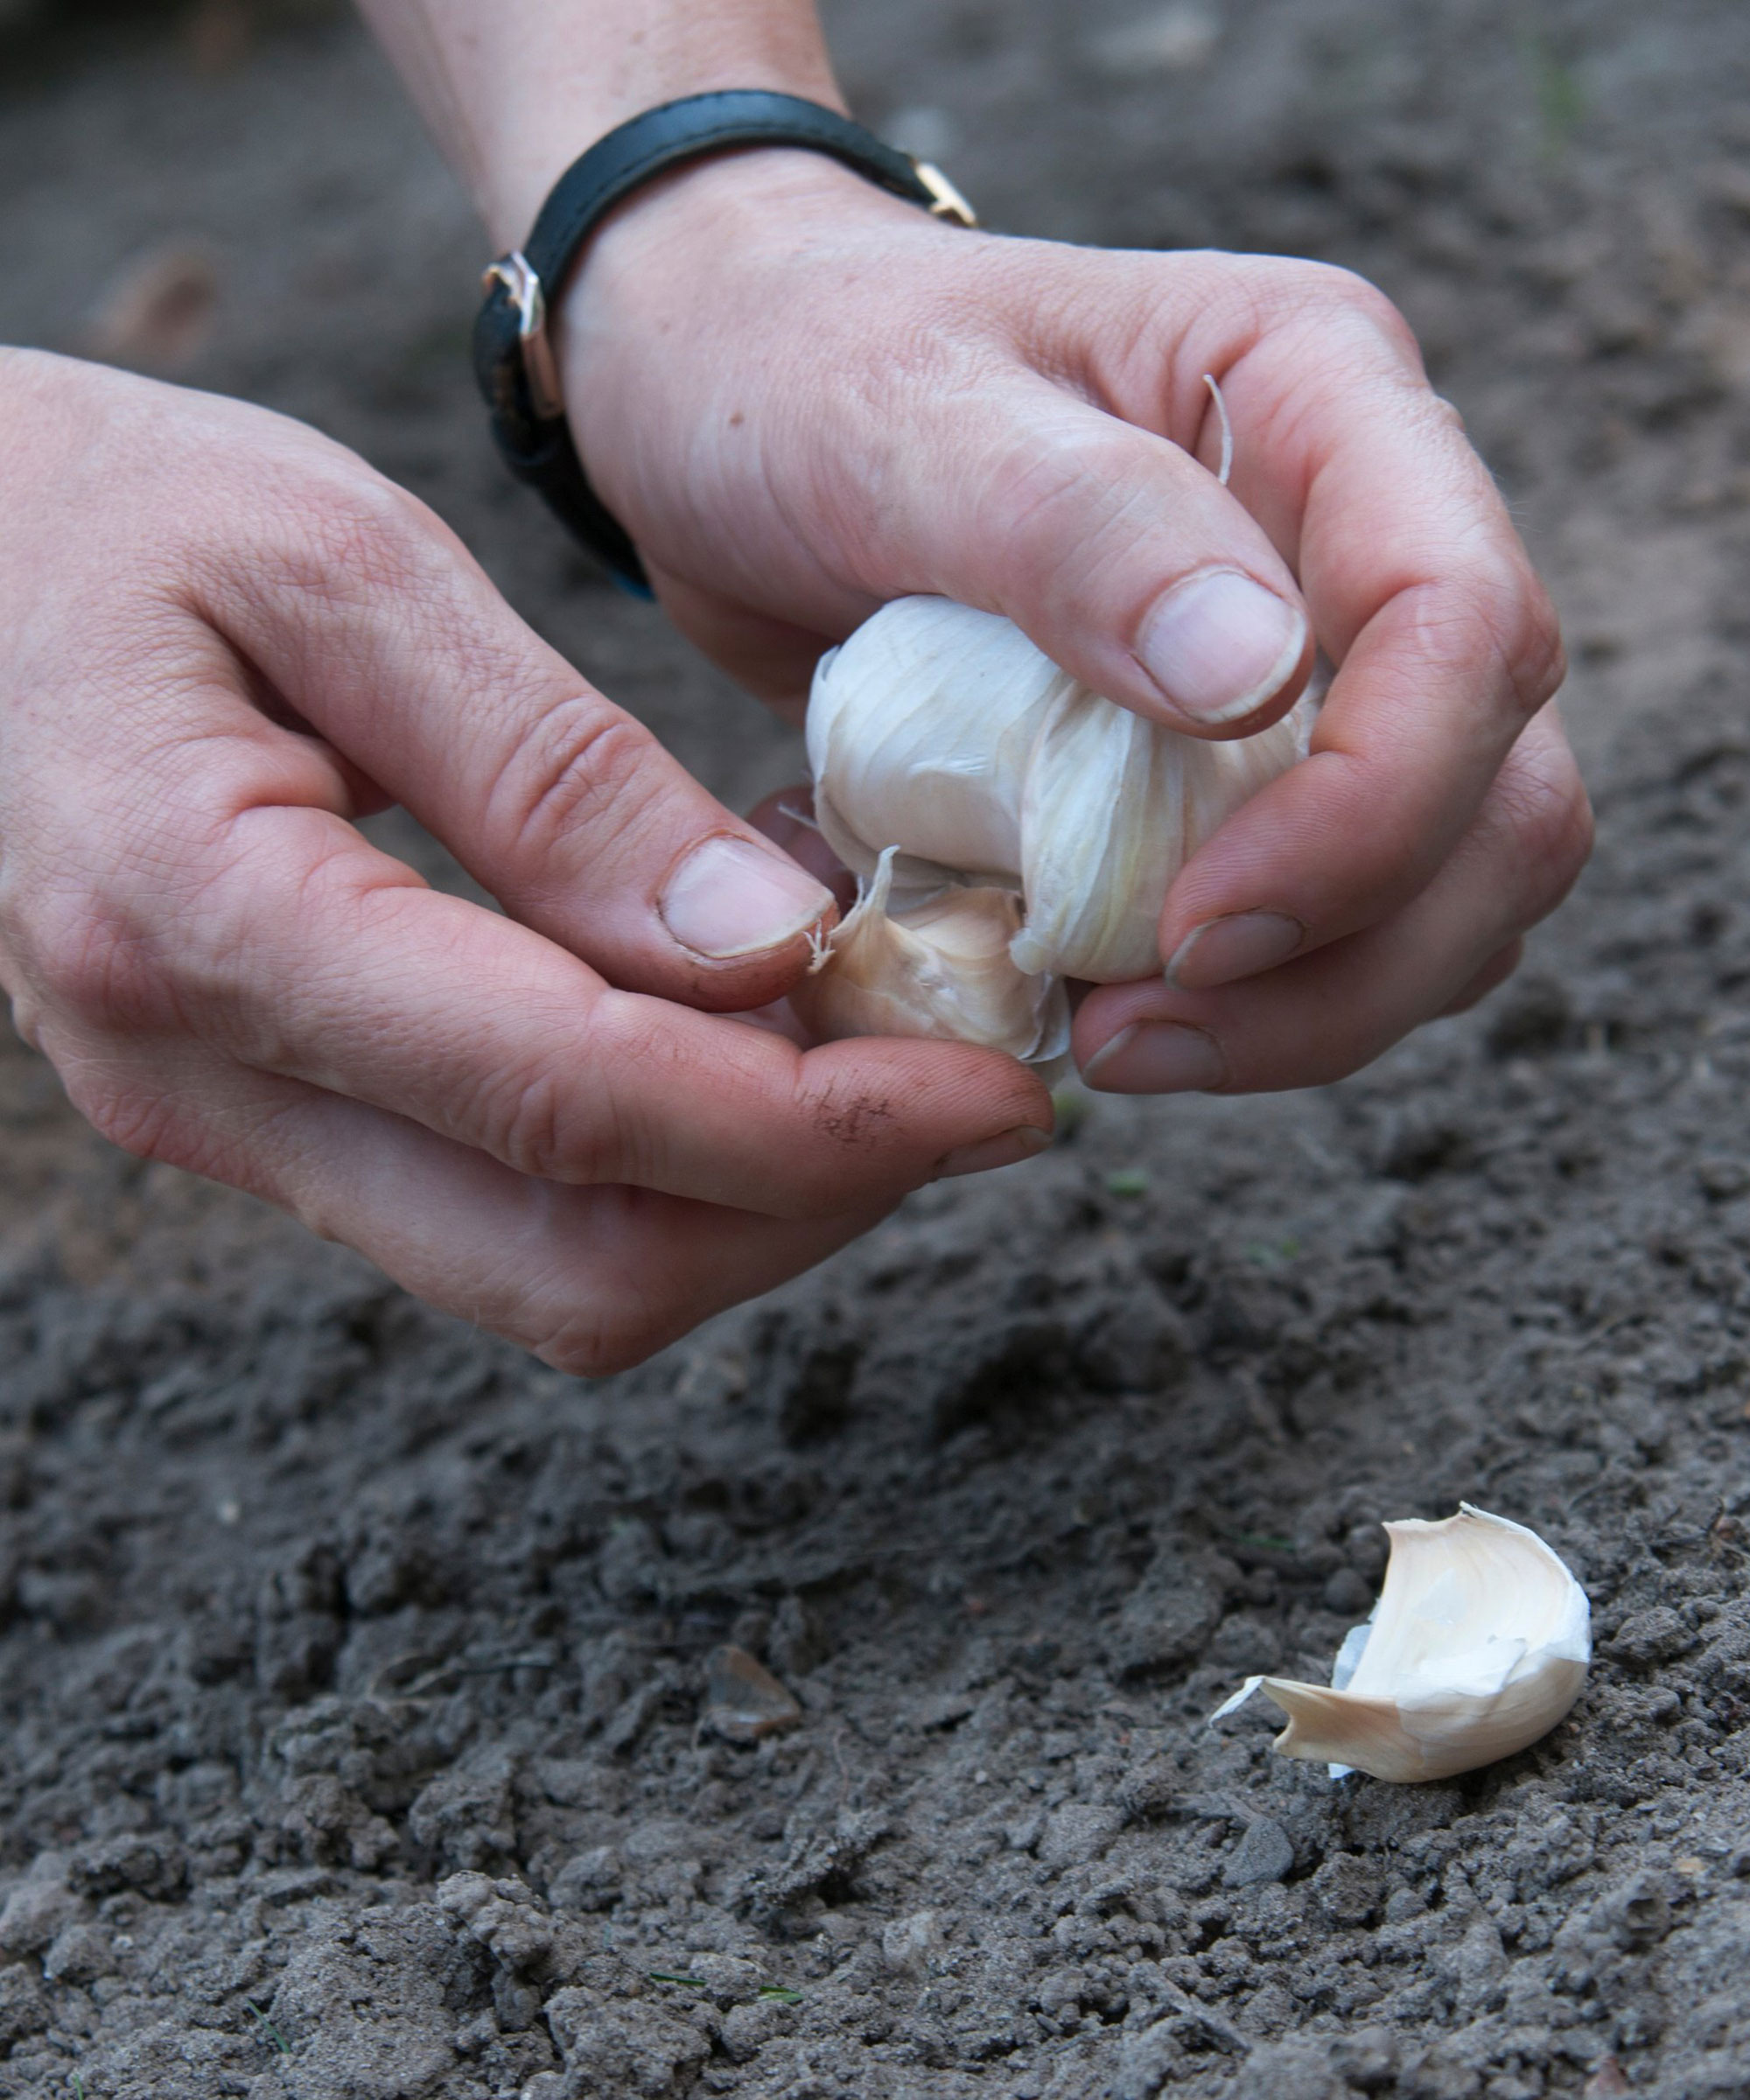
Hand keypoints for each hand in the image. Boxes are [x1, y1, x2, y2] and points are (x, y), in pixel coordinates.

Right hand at [0, 351, 1049, 1367]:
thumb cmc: (115, 521)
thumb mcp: (344, 566)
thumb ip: (551, 775)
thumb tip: (761, 942)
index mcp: (200, 919)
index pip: (569, 1103)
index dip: (814, 1123)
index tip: (992, 1088)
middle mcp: (199, 1080)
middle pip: (575, 1263)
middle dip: (812, 1201)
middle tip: (971, 1082)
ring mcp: (226, 1125)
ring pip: (549, 1275)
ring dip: (751, 1197)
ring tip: (879, 1043)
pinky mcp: (269, 1121)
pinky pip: (505, 1211)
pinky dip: (664, 1161)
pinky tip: (746, 1031)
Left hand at [559, 153, 1590, 1091]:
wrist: (732, 411)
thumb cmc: (801, 379)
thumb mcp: (899, 422)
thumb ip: (1075, 530)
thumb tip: (1263, 674)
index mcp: (1319, 396)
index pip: (1465, 628)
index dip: (1373, 814)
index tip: (1191, 925)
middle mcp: (1358, 530)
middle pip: (1498, 796)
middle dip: (1357, 955)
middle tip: (1139, 1029)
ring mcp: (1316, 661)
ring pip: (1443, 890)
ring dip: (1308, 1008)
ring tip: (1108, 1034)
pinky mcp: (1245, 768)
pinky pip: (1327, 924)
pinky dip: (1244, 1006)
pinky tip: (1096, 1007)